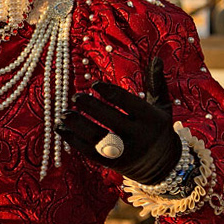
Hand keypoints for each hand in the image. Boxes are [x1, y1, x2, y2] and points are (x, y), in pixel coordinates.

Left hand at [56, 56, 178, 184]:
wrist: (163, 165)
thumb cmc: (158, 128)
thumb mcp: (162, 106)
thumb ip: (156, 83)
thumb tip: (155, 58)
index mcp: (151, 119)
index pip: (127, 103)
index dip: (109, 92)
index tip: (94, 85)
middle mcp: (139, 136)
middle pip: (110, 119)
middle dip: (91, 107)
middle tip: (75, 97)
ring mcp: (125, 152)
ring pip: (97, 137)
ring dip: (77, 124)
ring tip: (63, 113)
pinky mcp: (112, 163)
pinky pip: (89, 151)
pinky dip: (73, 140)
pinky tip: (60, 128)